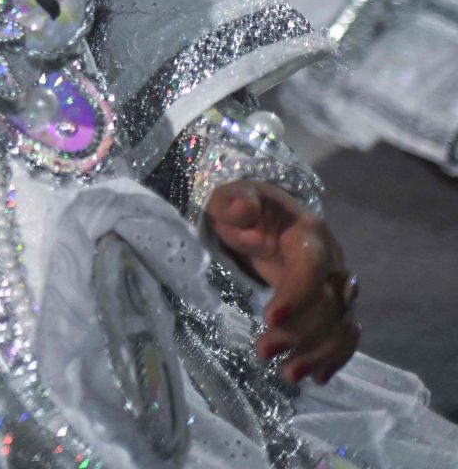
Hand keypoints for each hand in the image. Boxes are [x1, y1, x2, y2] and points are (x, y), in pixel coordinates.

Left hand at [205, 181, 360, 384]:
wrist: (265, 216)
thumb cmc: (245, 208)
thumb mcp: (231, 197)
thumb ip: (234, 201)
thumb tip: (242, 208)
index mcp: (308, 234)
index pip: (312, 266)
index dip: (297, 293)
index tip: (269, 318)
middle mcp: (332, 261)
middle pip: (328, 303)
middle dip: (299, 332)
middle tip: (263, 352)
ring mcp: (336, 286)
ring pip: (341, 324)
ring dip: (319, 353)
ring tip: (288, 375)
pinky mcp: (333, 306)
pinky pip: (345, 334)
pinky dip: (335, 357)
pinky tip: (316, 377)